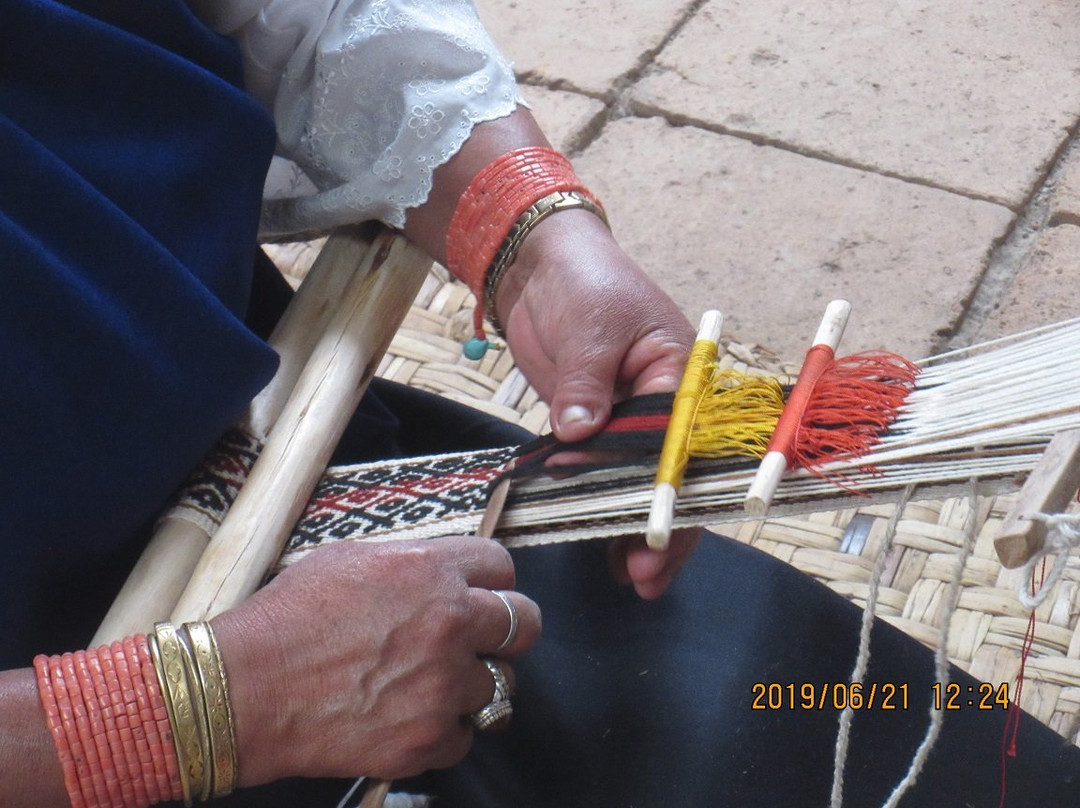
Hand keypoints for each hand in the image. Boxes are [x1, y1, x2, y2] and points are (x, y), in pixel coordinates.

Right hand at [211, 536, 540, 784]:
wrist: (247, 689)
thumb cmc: (287, 619)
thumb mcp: (349, 560)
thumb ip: (410, 565)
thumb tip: (438, 572)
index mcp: (432, 571)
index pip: (502, 568)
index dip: (493, 582)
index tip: (483, 595)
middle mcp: (450, 624)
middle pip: (525, 625)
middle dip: (506, 632)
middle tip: (481, 643)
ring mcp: (444, 685)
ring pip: (499, 687)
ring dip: (471, 687)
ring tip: (430, 687)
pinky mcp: (429, 739)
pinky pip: (465, 737)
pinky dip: (443, 732)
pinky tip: (408, 720)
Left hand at [496, 210, 700, 596]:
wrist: (541, 267)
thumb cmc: (584, 281)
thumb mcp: (589, 326)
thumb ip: (586, 382)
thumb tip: (578, 432)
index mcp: (682, 378)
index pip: (690, 450)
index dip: (679, 498)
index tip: (657, 536)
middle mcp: (663, 406)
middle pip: (674, 480)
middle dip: (662, 528)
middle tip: (642, 574)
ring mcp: (627, 420)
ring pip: (640, 486)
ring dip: (633, 528)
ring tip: (628, 577)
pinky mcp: (593, 427)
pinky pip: (603, 475)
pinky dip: (601, 506)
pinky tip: (600, 542)